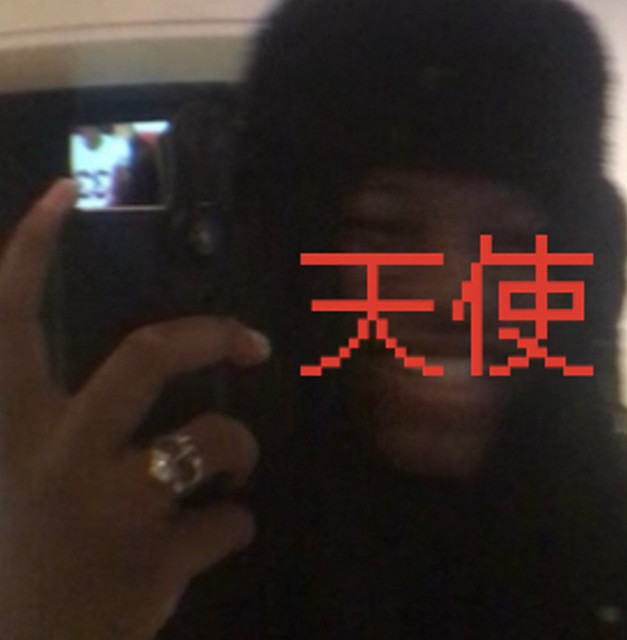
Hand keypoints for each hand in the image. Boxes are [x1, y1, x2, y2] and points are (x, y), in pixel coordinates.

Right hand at [0, 179, 268, 639]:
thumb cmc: (17, 565)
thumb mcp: (14, 477)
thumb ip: (46, 423)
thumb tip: (127, 383)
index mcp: (15, 426)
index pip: (9, 315)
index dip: (31, 247)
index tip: (65, 191)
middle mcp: (62, 451)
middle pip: (152, 353)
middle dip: (214, 335)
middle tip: (252, 341)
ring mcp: (116, 504)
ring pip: (217, 437)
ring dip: (240, 446)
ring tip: (236, 463)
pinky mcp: (159, 558)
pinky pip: (232, 522)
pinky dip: (235, 524)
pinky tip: (217, 537)